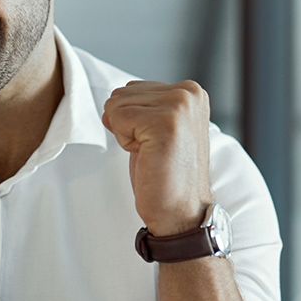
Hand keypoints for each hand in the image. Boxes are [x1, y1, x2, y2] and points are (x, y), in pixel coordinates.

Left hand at [101, 80, 211, 235]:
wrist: (181, 211)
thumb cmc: (167, 175)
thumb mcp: (156, 129)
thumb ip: (142, 107)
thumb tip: (111, 102)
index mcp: (190, 91)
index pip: (131, 88)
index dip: (133, 120)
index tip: (157, 142)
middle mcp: (189, 92)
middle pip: (121, 94)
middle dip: (128, 125)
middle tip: (154, 150)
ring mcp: (179, 105)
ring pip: (116, 104)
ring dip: (127, 134)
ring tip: (153, 153)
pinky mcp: (165, 121)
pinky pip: (117, 118)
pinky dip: (126, 142)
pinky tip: (149, 156)